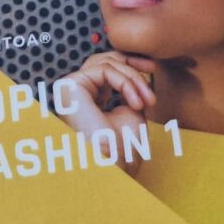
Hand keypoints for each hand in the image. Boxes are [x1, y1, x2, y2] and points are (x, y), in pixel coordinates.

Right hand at [55, 50, 157, 176]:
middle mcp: (76, 90)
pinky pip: (105, 70)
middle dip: (132, 62)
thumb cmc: (123, 145)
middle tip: (153, 69)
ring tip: (147, 100)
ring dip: (133, 78)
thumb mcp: (133, 110)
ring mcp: (71, 87)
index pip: (107, 67)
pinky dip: (126, 83)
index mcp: (88, 97)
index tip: (152, 69)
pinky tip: (137, 103)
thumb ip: (132, 89)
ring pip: (107, 63)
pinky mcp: (71, 85)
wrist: (113, 164)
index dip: (130, 63)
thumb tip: (138, 71)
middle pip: (105, 59)